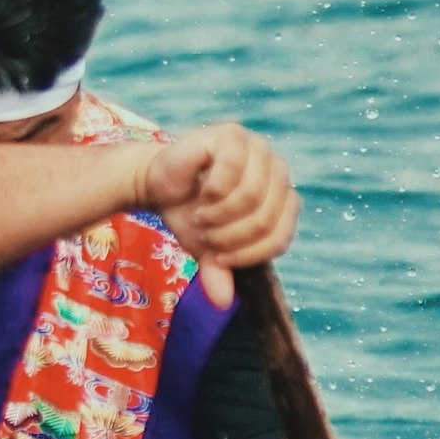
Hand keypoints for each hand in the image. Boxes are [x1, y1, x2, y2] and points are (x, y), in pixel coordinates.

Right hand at [141, 123, 297, 306]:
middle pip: (267, 217)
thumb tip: (223, 303)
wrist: (158, 183)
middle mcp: (277, 170)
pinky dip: (213, 190)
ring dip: (219, 214)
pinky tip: (200, 192)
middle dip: (230, 235)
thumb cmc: (189, 213)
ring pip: (252, 195)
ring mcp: (257, 149)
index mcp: (282, 198)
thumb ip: (220, 271)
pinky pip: (233, 170)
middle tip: (205, 233)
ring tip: (201, 215)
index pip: (280, 237)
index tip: (219, 257)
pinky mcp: (232, 135)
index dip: (249, 253)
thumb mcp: (206, 247)